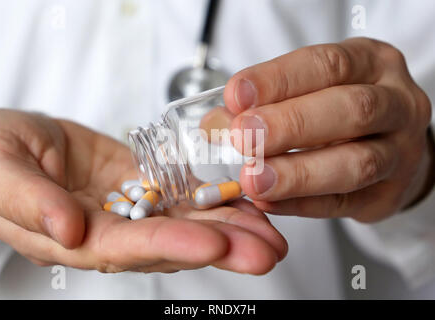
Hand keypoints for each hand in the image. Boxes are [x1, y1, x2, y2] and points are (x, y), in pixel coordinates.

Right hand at [0, 109, 286, 273]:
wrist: (2, 140)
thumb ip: (28, 203)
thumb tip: (66, 229)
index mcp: (71, 235)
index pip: (129, 247)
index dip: (172, 246)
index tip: (215, 243)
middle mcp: (107, 228)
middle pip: (169, 243)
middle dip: (220, 246)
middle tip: (267, 250)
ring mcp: (126, 205)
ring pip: (183, 220)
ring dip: (228, 226)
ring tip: (269, 231)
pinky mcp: (136, 181)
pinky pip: (177, 193)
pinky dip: (210, 197)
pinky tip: (242, 201)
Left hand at [225, 37, 432, 221]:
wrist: (388, 143)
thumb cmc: (339, 108)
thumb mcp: (311, 89)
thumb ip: (267, 102)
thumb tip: (216, 123)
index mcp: (372, 64)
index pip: (328, 65)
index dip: (279, 80)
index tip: (236, 96)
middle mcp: (396, 104)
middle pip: (351, 110)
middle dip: (291, 125)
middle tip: (245, 137)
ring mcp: (400, 153)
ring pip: (357, 163)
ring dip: (298, 173)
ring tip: (254, 180)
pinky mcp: (387, 196)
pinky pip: (344, 204)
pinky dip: (301, 204)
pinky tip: (268, 201)